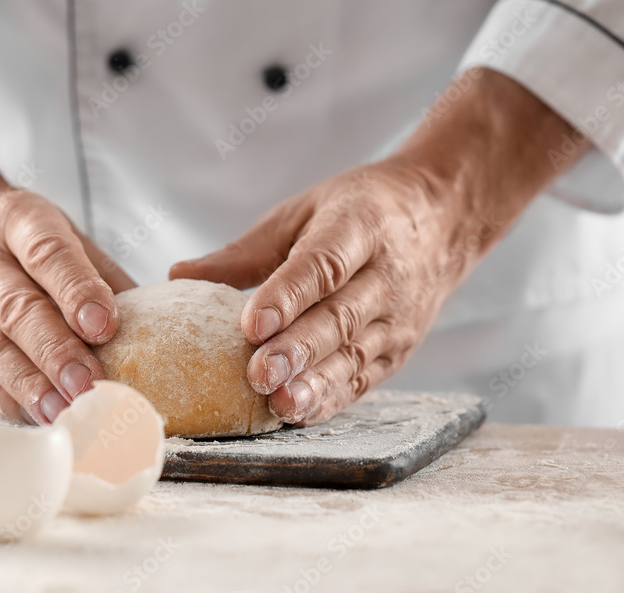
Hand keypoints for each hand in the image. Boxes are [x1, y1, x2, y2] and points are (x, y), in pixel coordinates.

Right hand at [0, 51, 135, 423]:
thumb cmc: (16, 238)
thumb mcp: (59, 231)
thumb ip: (100, 275)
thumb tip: (152, 327)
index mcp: (17, 222)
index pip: (47, 254)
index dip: (77, 290)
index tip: (105, 325)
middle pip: (17, 308)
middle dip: (57, 352)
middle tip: (92, 385)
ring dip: (31, 385)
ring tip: (67, 412)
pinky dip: (4, 400)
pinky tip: (36, 417)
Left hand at [171, 68, 589, 424]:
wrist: (443, 217)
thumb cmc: (359, 212)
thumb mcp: (304, 212)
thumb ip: (246, 251)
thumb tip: (180, 276)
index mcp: (359, 228)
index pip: (322, 265)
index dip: (286, 296)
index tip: (250, 323)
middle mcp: (385, 277)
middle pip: (339, 318)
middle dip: (296, 350)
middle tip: (256, 373)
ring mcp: (398, 319)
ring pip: (354, 355)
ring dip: (315, 383)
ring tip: (277, 402)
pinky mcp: (400, 350)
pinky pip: (364, 378)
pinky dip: (332, 398)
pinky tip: (298, 412)